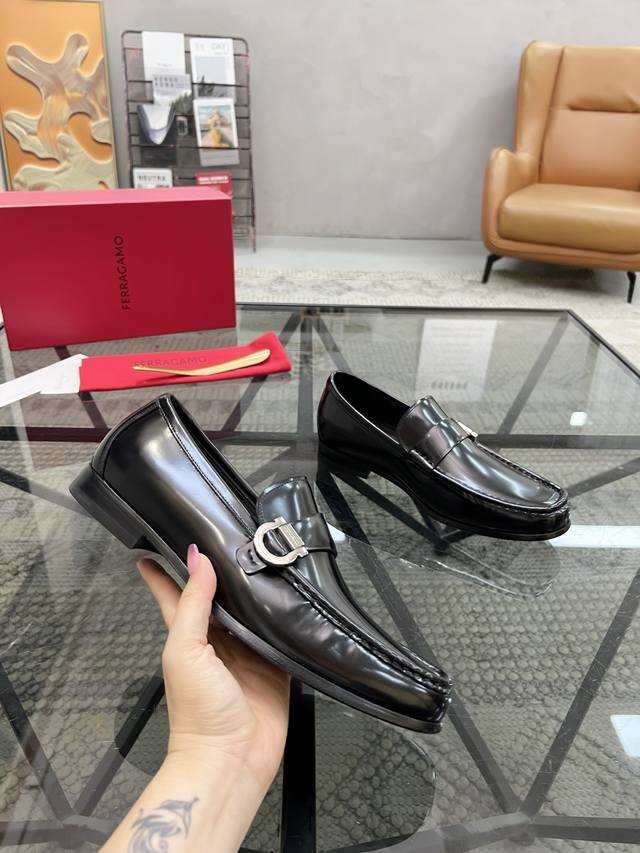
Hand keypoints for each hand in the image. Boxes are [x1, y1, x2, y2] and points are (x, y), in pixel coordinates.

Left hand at [137, 545, 289, 790]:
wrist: (232, 758)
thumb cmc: (197, 712)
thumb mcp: (185, 650)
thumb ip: (192, 604)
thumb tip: (197, 559)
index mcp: (189, 635)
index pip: (175, 592)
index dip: (166, 568)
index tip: (160, 540)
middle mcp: (217, 640)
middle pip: (218, 595)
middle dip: (222, 569)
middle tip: (230, 533)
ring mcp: (247, 651)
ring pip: (251, 609)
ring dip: (256, 588)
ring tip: (264, 553)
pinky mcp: (275, 664)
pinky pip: (281, 632)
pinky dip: (284, 615)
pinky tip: (291, 594)